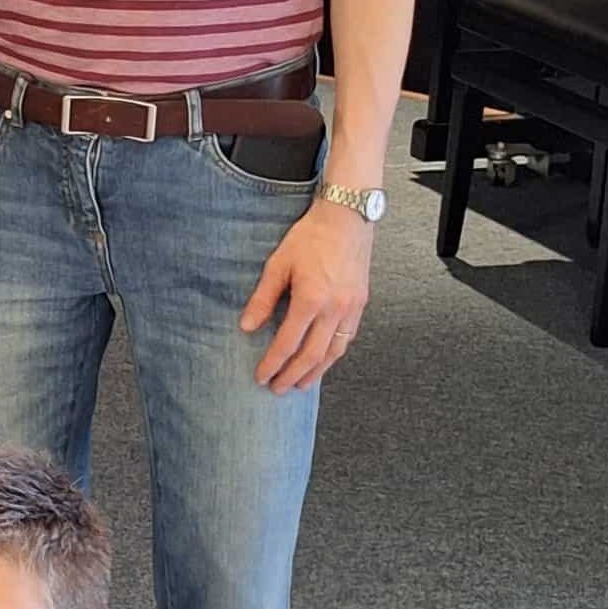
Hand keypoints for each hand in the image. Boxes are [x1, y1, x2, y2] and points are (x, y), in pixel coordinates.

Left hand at [240, 198, 373, 391]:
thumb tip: (246, 327)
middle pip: (312, 355)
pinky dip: (333, 354)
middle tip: (277, 389)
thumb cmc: (310, 237)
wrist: (347, 219)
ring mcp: (352, 309)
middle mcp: (334, 309)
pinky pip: (347, 338)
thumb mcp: (278, 264)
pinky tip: (323, 360)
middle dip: (293, 376)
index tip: (261, 377)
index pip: (287, 343)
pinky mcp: (361, 304)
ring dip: (316, 372)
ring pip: (334, 352)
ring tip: (301, 385)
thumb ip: (262, 298)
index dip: (273, 364)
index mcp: (310, 299)